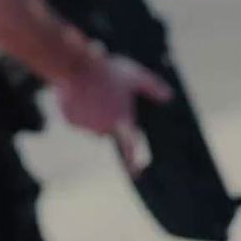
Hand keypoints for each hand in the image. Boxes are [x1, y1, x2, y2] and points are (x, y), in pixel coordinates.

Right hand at [54, 47, 173, 174]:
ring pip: (92, 125)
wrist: (75, 66)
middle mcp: (102, 128)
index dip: (132, 161)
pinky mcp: (71, 121)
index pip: (130, 145)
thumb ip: (152, 86)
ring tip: (93, 93)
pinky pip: (77, 120)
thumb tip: (169, 97)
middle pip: (108, 130)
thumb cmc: (107, 70)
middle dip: (108, 120)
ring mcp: (85, 126)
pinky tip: (80, 94)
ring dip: (93, 115)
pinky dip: (79, 111)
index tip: (136, 173)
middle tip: (108, 98)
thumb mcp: (135, 75)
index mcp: (120, 121)